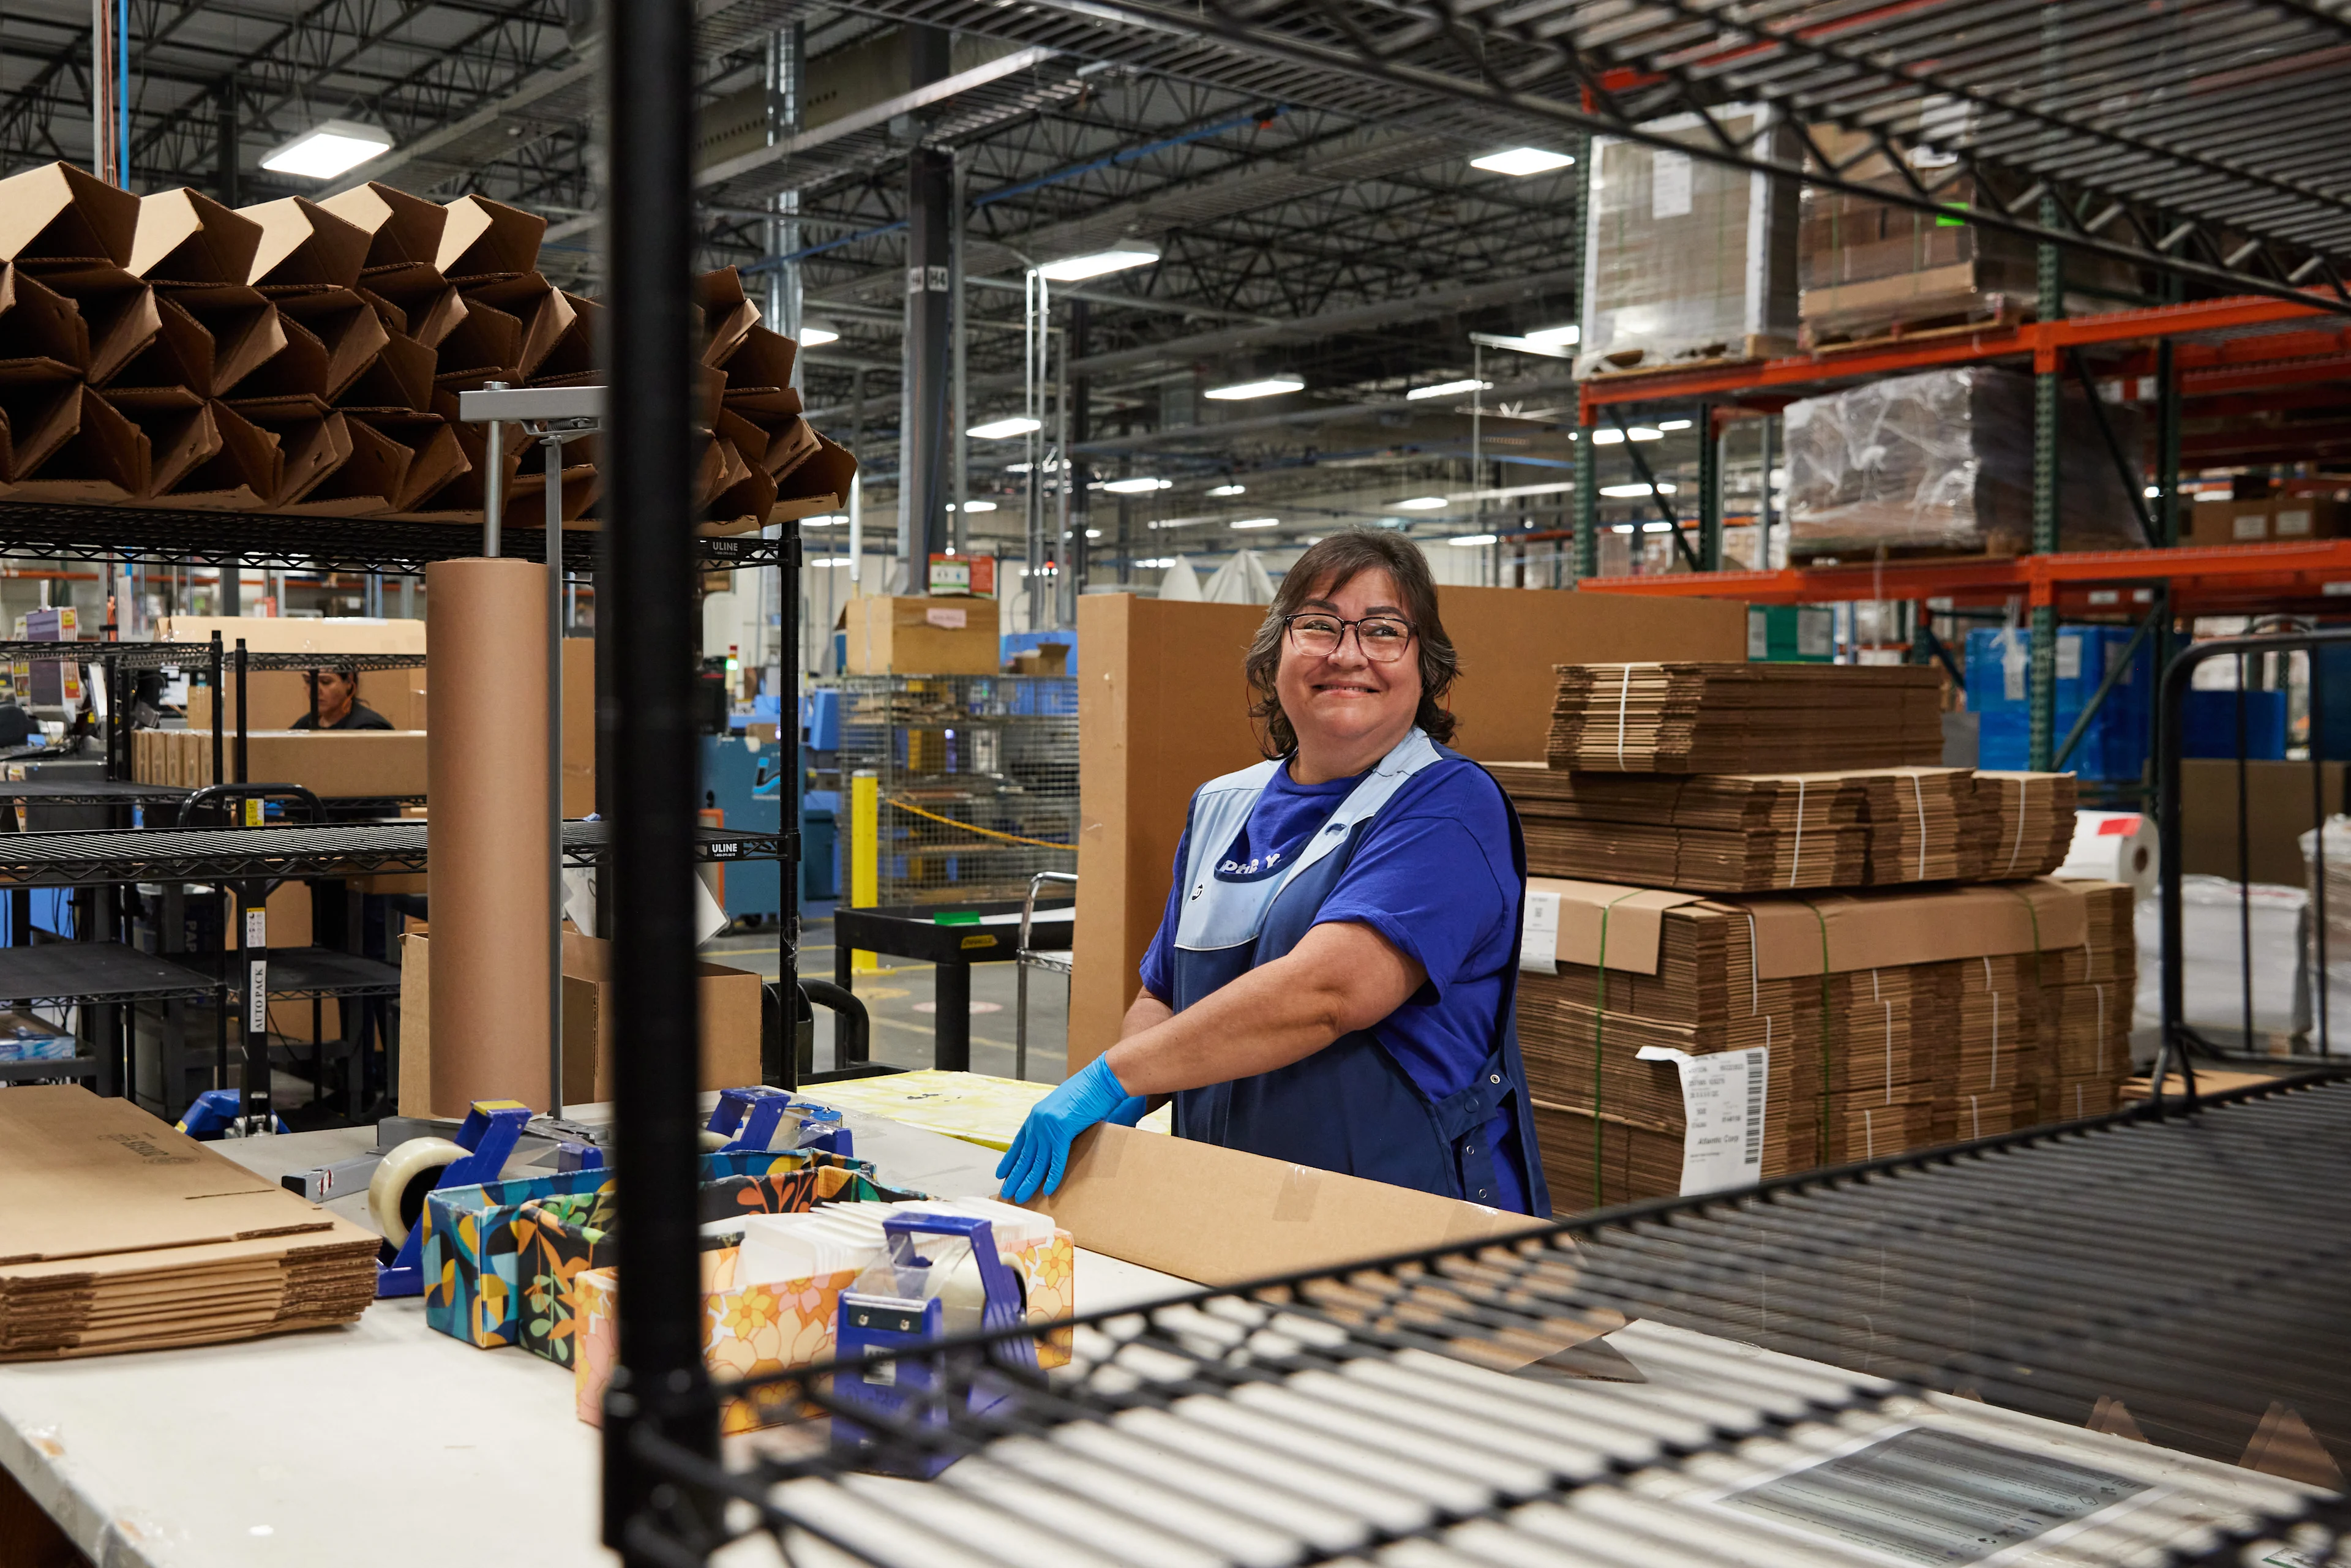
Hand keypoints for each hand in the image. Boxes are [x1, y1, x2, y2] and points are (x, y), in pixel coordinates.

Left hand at [996, 1056, 1133, 1202]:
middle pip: (1024, 1155)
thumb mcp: (1064, 1107)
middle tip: (1007, 1194)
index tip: (1002, 1174)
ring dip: (1028, 1182)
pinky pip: (1056, 1159)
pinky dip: (1052, 1176)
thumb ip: (1055, 1123)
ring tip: (1021, 1198)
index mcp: (1037, 1115)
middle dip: (1015, 1177)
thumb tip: (1056, 1138)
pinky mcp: (1063, 1130)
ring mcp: (1049, 1126)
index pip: (1019, 1143)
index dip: (1010, 1161)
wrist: (1102, 1079)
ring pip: (1037, 1161)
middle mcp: (1038, 1121)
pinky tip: (1046, 1190)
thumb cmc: (1088, 1091)